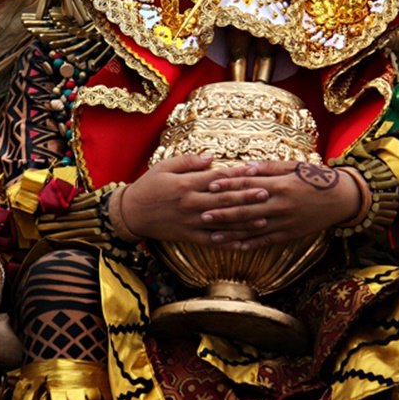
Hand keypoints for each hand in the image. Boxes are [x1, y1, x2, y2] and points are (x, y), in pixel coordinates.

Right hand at [118, 154, 265, 242]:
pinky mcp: (188, 236)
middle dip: (247, 196)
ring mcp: (191, 222)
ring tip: (264, 218)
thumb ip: (189, 161)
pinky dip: (228, 242)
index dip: (237, 173)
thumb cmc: (148, 186)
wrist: (131, 213)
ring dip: (244, 221)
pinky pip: (212, 241)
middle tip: (267, 193)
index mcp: (186, 184)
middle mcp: (191, 204)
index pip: (217, 178)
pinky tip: (244, 243)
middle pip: (224, 200)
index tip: (255, 169)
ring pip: (222, 222)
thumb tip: (212, 157)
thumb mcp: (164, 166)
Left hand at [201, 162, 363, 249]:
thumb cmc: (314, 178)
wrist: (340, 198)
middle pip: (246, 209)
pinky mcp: (290, 234)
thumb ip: (266, 168)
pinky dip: (250, 244)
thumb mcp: (292, 167)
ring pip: (253, 229)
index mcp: (280, 184)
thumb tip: (242, 168)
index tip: (210, 185)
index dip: (228, 185)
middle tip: (202, 214)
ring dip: (231, 233)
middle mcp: (281, 204)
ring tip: (212, 236)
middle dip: (223, 212)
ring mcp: (285, 221)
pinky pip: (266, 241)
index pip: (248, 184)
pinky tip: (235, 247)